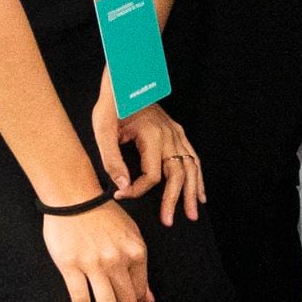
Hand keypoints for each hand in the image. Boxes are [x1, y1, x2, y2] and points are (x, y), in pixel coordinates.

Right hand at [43, 202, 153, 301]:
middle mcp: (118, 260)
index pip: (140, 290)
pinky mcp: (72, 268)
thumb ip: (140, 268)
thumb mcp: (130, 235)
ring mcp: (95, 265)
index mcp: (136, 252)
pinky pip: (81, 301)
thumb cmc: (102, 214)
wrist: (73, 197)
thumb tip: (149, 299)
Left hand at [108, 102, 204, 226]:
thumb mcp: (103, 129)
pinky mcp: (177, 132)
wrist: (125, 81)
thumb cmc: (113, 103)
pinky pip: (193, 157)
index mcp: (152, 136)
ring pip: (191, 168)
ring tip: (191, 213)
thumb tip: (122, 186)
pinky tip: (199, 191)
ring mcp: (176, 133)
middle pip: (178, 174)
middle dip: (175, 200)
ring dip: (192, 192)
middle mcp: (169, 135)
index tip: (122, 195)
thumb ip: (112, 159)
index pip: (151, 175)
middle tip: (169, 220)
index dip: (137, 190)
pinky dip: (198, 176)